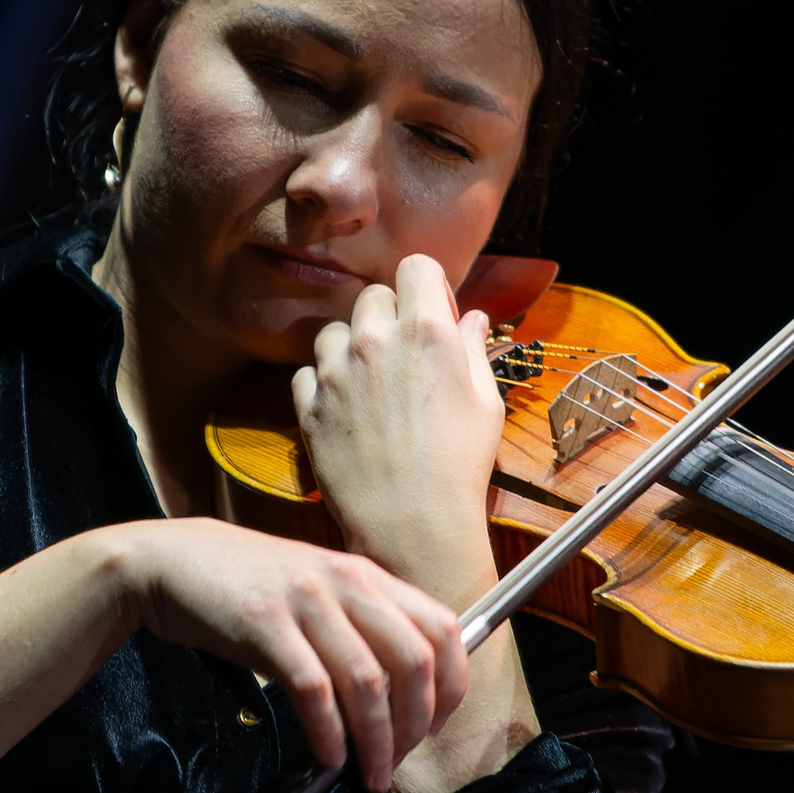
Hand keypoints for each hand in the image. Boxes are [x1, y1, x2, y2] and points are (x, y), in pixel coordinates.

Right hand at [109, 518, 467, 792]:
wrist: (172, 562)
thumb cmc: (246, 589)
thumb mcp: (316, 595)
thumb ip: (360, 630)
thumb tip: (402, 701)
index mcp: (366, 576)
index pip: (443, 629)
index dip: (450, 686)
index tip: (434, 726)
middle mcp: (345, 581)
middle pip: (414, 660)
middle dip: (416, 724)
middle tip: (398, 761)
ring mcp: (305, 599)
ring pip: (367, 681)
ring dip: (376, 740)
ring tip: (369, 773)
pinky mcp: (264, 622)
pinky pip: (313, 690)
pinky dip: (328, 733)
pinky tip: (329, 756)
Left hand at [291, 254, 502, 605]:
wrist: (413, 525)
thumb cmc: (460, 466)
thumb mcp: (486, 403)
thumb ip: (473, 350)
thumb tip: (469, 319)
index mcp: (425, 330)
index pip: (415, 267)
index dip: (425, 286)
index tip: (431, 312)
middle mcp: (375, 341)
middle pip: (372, 296)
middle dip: (389, 315)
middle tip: (404, 354)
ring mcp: (336, 373)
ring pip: (334, 332)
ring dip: (351, 347)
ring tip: (371, 383)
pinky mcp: (309, 406)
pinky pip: (307, 373)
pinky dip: (324, 382)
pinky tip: (347, 408)